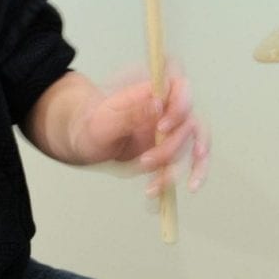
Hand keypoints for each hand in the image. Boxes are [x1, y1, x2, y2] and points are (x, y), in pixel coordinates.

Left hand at [74, 72, 210, 194]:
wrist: (88, 142)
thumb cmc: (93, 125)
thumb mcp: (105, 120)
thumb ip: (131, 112)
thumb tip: (158, 103)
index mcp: (151, 92)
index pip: (181, 88)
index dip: (180, 106)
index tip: (162, 127)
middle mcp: (167, 109)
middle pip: (189, 123)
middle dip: (171, 147)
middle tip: (145, 160)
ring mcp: (172, 130)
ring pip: (191, 147)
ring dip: (173, 167)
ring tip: (151, 184)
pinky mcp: (171, 150)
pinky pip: (184, 164)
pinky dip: (173, 178)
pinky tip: (156, 190)